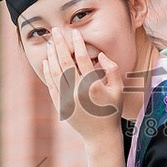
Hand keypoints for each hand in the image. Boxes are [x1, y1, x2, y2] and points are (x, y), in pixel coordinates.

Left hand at [42, 27, 122, 141]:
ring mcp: (67, 99)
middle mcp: (78, 92)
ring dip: (51, 56)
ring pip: (55, 72)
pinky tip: (47, 61)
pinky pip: (51, 84)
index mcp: (93, 86)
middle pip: (65, 62)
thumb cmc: (112, 110)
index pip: (83, 59)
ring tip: (50, 43)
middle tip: (55, 31)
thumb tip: (101, 54)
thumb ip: (113, 69)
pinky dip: (48, 72)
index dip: (78, 44)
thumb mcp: (119, 89)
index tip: (75, 33)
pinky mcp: (60, 105)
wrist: (100, 136)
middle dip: (60, 44)